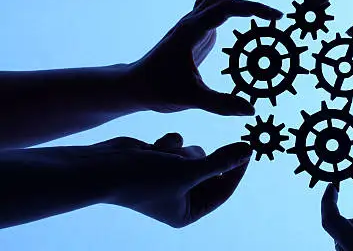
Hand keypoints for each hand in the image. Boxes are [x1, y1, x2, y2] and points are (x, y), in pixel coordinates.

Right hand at [89, 133, 251, 227]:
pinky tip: (155, 146)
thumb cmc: (144, 177)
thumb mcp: (189, 170)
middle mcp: (180, 198)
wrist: (102, 168)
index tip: (249, 149)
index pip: (223, 190)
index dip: (238, 169)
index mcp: (187, 212)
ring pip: (196, 154)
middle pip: (212, 171)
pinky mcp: (161, 161)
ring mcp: (170, 179)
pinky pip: (180, 146)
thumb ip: (221, 161)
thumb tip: (248, 152)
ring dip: (185, 151)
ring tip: (168, 155)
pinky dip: (171, 143)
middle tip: (235, 143)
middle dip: (209, 159)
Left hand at [130, 0, 283, 114]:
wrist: (136, 85)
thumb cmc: (158, 90)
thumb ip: (220, 104)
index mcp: (192, 30)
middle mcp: (193, 19)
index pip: (227, 9)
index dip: (254, 10)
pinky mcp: (198, 27)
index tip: (279, 18)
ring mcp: (195, 20)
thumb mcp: (189, 99)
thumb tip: (252, 109)